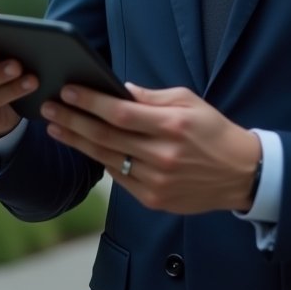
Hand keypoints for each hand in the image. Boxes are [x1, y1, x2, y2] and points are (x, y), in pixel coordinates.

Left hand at [40, 82, 260, 214]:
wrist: (240, 173)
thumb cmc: (213, 130)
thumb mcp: (189, 102)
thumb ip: (152, 97)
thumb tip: (119, 90)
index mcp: (172, 126)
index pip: (120, 112)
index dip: (90, 101)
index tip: (68, 90)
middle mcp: (162, 155)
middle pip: (106, 137)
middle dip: (73, 120)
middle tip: (49, 107)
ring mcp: (156, 181)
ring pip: (107, 159)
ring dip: (77, 142)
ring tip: (56, 127)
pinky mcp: (154, 199)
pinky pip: (119, 178)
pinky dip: (100, 161)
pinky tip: (84, 147)